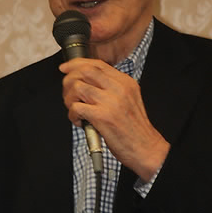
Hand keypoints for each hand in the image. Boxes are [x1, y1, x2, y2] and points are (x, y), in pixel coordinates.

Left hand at [59, 58, 169, 181]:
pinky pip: (76, 107)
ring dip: (69, 99)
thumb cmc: (134, 129)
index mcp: (125, 82)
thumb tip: (85, 81)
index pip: (97, 64)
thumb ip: (111, 88)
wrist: (146, 148)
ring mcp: (110, 101)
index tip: (66, 68)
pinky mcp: (102, 116)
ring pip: (77, 87)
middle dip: (69, 80)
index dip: (77, 64)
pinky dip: (72, 115)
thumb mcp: (128, 100)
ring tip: (75, 111)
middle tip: (68, 94)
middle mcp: (119, 88)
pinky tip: (80, 122)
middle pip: (84, 71)